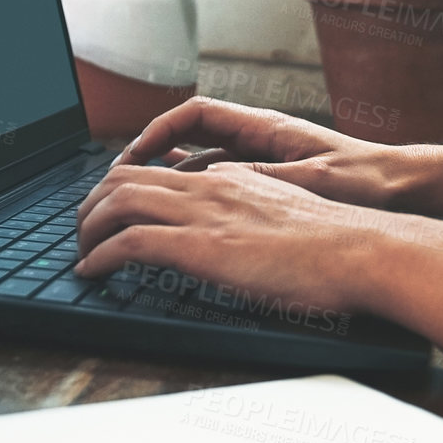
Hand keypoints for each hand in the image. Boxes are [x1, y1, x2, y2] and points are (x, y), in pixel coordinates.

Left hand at [74, 161, 442, 314]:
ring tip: (79, 251)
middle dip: (92, 203)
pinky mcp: (201, 244)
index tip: (111, 210)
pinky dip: (99, 255)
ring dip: (87, 227)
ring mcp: (204, 212)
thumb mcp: (287, 219)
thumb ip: (255, 217)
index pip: (160, 171)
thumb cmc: (338, 246)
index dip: (124, 188)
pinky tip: (90, 271)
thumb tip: (238, 237)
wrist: (363, 250)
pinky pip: (129, 242)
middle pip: (126, 178)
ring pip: (118, 201)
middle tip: (82, 230)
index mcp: (233, 178)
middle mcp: (211, 186)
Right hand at [112, 96, 404, 210]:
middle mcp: (261, 140)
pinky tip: (183, 221)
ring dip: (172, 178)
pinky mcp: (275, 188)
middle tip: (118, 183)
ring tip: (138, 204)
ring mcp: (267, 163)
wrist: (409, 192)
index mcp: (265, 129)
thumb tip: (215, 182)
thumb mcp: (313, 181)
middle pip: (190, 138)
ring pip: (204, 163)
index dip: (157, 131)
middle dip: (151, 156)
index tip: (131, 156)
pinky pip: (223, 186)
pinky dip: (198, 198)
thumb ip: (265, 180)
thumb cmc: (370, 182)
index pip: (194, 116)